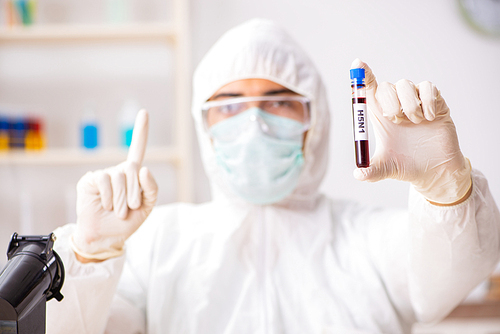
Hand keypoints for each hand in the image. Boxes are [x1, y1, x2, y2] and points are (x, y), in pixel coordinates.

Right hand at [71, 109, 157, 260]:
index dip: (140, 131)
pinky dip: (109, 197)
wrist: (107, 237)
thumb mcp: (147, 206)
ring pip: (120, 176)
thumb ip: (151, 188)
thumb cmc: (127, 221)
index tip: (143, 112)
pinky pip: (105, 180)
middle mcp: (118, 171)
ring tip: (118, 210)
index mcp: (133, 175)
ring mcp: (104, 175)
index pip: (137, 149)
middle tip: (129, 207)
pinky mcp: (90, 180)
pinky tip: (105, 205)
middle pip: (133, 169)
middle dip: (134, 193)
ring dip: (122, 199)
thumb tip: (144, 168)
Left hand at [351, 59, 470, 204]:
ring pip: (406, 85)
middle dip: (389, 102)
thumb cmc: (406, 166)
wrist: (434, 172)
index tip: (357, 64)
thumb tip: (358, 174)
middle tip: (397, 121)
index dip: (362, 76)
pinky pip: (429, 88)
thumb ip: (370, 171)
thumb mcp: (385, 169)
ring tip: (415, 124)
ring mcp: (416, 102)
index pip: (368, 90)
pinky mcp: (436, 102)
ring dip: (409, 105)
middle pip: (386, 86)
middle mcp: (396, 105)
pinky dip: (428, 102)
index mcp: (380, 115)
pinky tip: (430, 119)